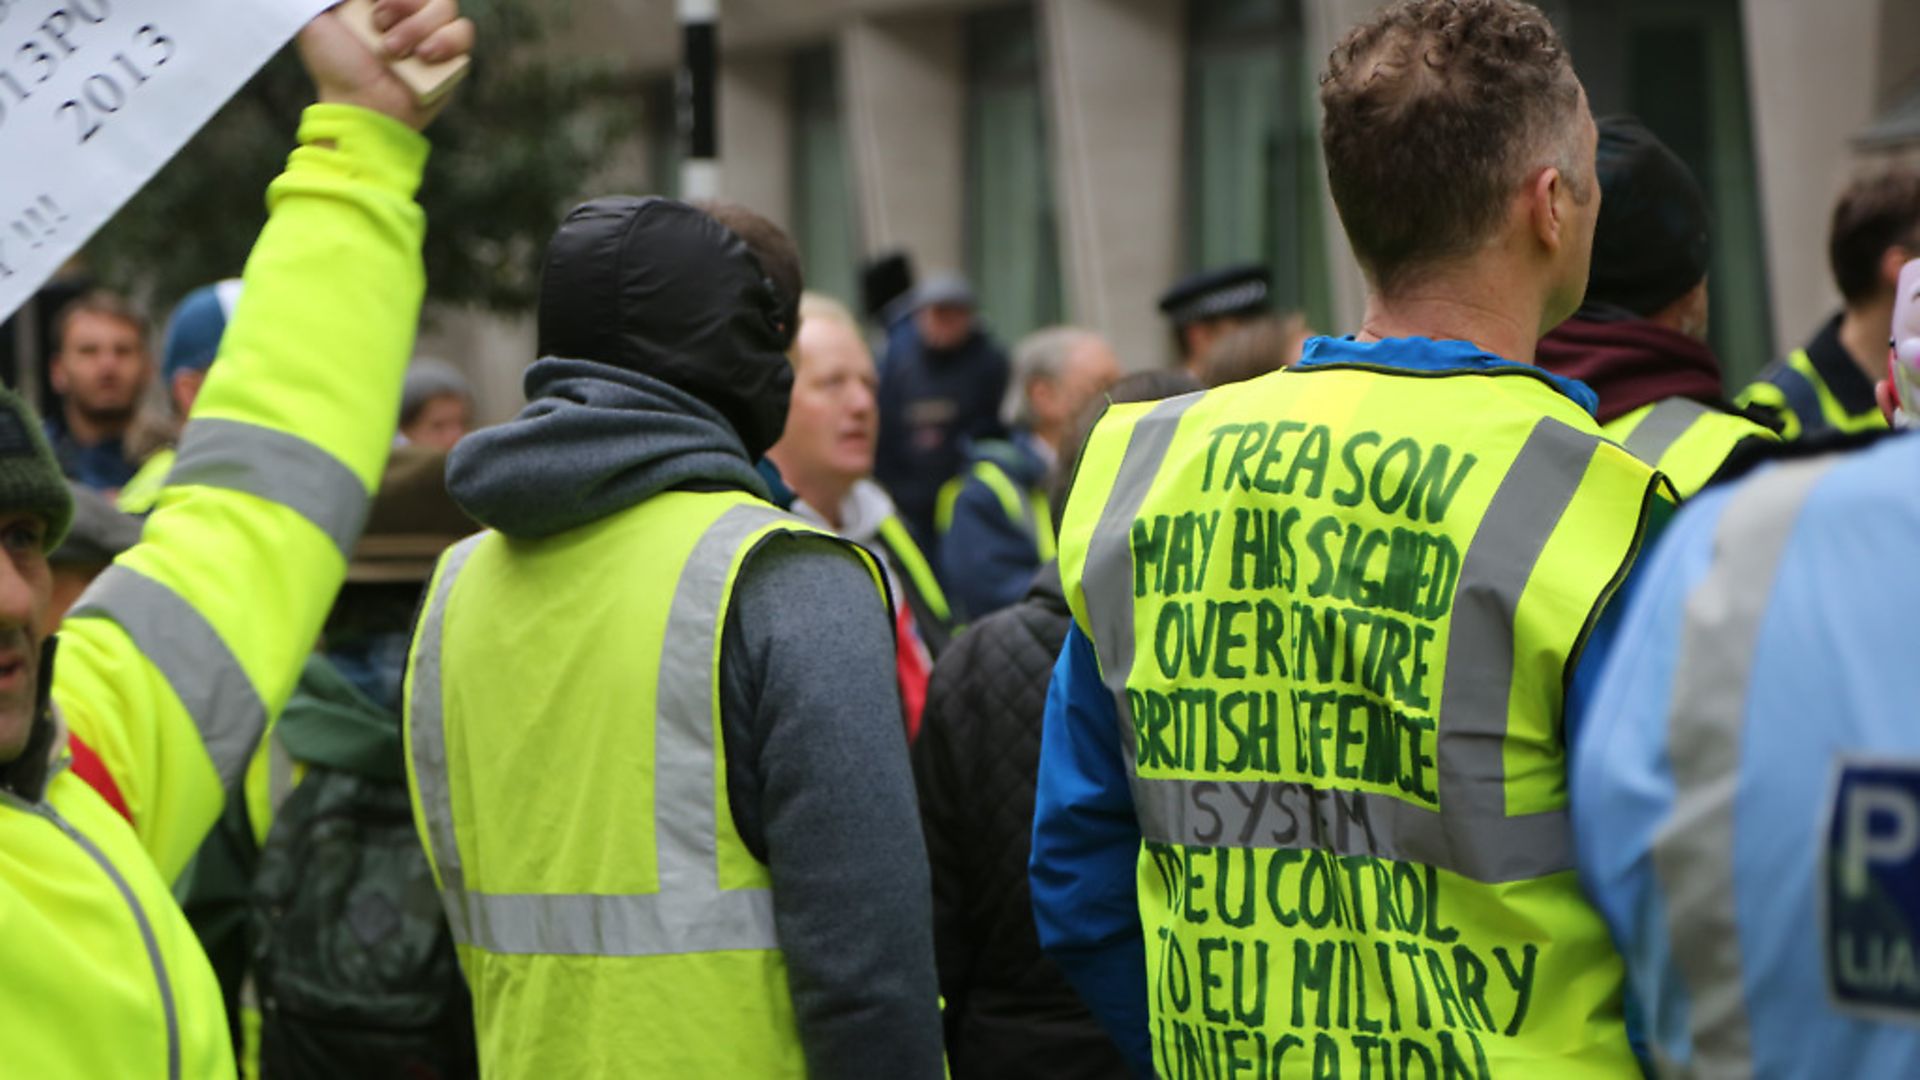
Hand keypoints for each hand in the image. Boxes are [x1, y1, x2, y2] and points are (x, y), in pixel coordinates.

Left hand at [298, 0, 475, 130]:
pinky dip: (446, 40)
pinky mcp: (453, 59)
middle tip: (379, 29)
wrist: (360, 106)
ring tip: (397, 53)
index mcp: (381, 2)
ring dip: (419, 26)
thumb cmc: (336, 67)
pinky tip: (425, 56)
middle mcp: (409, 16)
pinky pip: (464, 32)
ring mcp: (434, 36)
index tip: (371, 6)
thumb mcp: (316, 19)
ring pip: (446, 6)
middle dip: (403, 4)